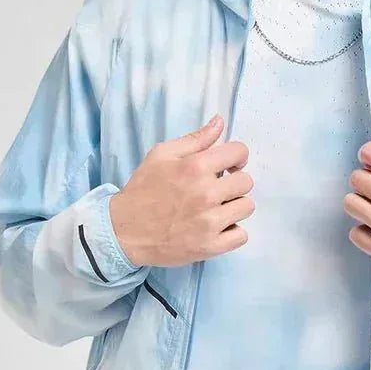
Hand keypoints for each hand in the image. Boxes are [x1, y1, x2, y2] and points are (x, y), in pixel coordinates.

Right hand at [108, 114, 255, 268]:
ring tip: (216, 208)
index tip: (229, 165)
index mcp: (195, 167)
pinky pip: (241, 235)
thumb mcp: (161, 155)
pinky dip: (232, 231)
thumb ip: (195, 139)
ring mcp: (209, 222)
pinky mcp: (210, 246)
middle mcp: (206, 193)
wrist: (124, 230)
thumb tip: (220, 122)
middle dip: (234, 182)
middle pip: (246, 182)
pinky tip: (216, 227)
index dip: (236, 156)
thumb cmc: (143, 190)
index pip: (239, 152)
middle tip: (218, 188)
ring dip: (234, 206)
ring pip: (246, 207)